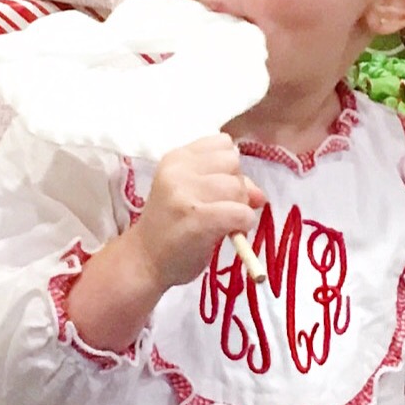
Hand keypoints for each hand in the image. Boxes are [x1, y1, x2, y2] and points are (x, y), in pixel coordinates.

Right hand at [128, 134, 262, 289]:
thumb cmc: (171, 227)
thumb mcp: (193, 195)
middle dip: (236, 186)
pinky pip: (241, 212)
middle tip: (220, 208)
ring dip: (240, 207)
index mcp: (176, 158)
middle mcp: (178, 169)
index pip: (223, 143)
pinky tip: (231, 232)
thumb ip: (226, 186)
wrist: (144, 261)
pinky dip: (243, 224)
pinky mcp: (197, 218)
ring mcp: (185, 193)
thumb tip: (260, 195)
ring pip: (238, 187)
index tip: (217, 188)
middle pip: (233, 162)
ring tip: (222, 222)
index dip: (228, 167)